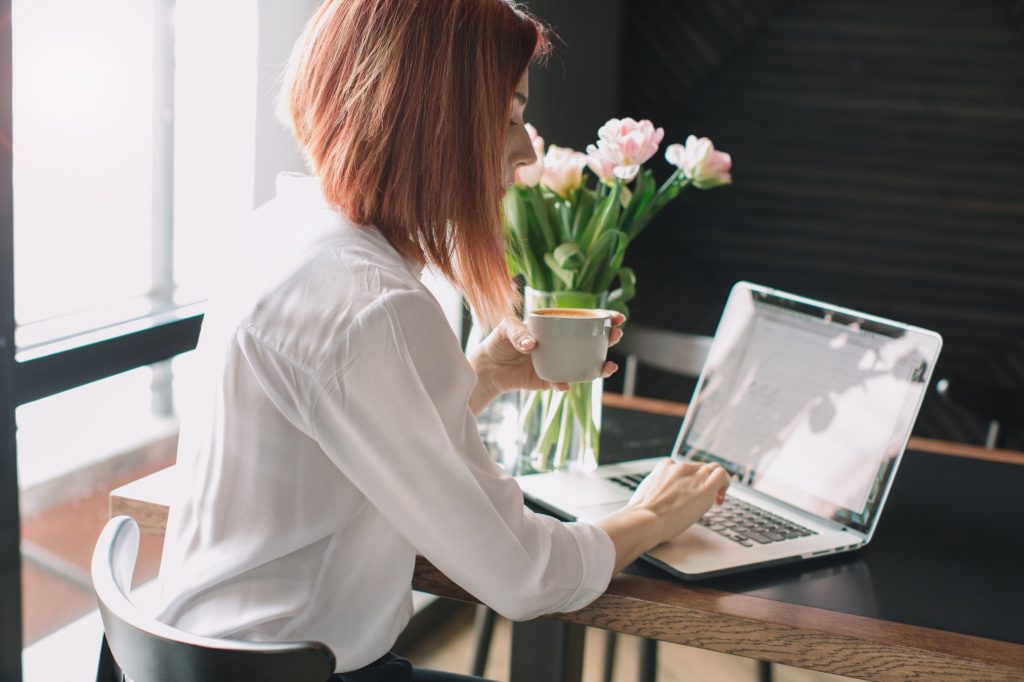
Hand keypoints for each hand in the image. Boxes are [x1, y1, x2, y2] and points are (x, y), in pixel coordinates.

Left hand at [467, 313, 624, 413]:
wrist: (487, 368)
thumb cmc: (499, 342)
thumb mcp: (506, 328)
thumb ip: (518, 332)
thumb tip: (532, 345)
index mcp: (555, 328)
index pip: (583, 320)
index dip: (603, 318)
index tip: (617, 317)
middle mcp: (561, 345)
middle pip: (591, 342)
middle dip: (609, 339)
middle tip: (616, 336)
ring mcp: (558, 363)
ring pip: (584, 365)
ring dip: (600, 367)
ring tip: (608, 366)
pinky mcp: (548, 381)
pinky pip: (562, 383)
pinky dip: (565, 383)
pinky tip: (565, 384)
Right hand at [596, 459, 729, 573]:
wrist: (644, 520)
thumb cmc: (641, 515)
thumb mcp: (646, 495)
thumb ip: (656, 491)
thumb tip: (657, 503)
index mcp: (664, 468)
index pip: (682, 466)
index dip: (689, 478)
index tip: (690, 490)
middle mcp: (680, 467)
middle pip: (699, 467)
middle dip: (703, 481)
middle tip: (705, 498)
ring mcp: (693, 475)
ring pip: (712, 468)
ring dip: (716, 482)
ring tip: (717, 498)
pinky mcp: (705, 487)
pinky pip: (722, 474)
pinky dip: (725, 483)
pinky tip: (721, 498)